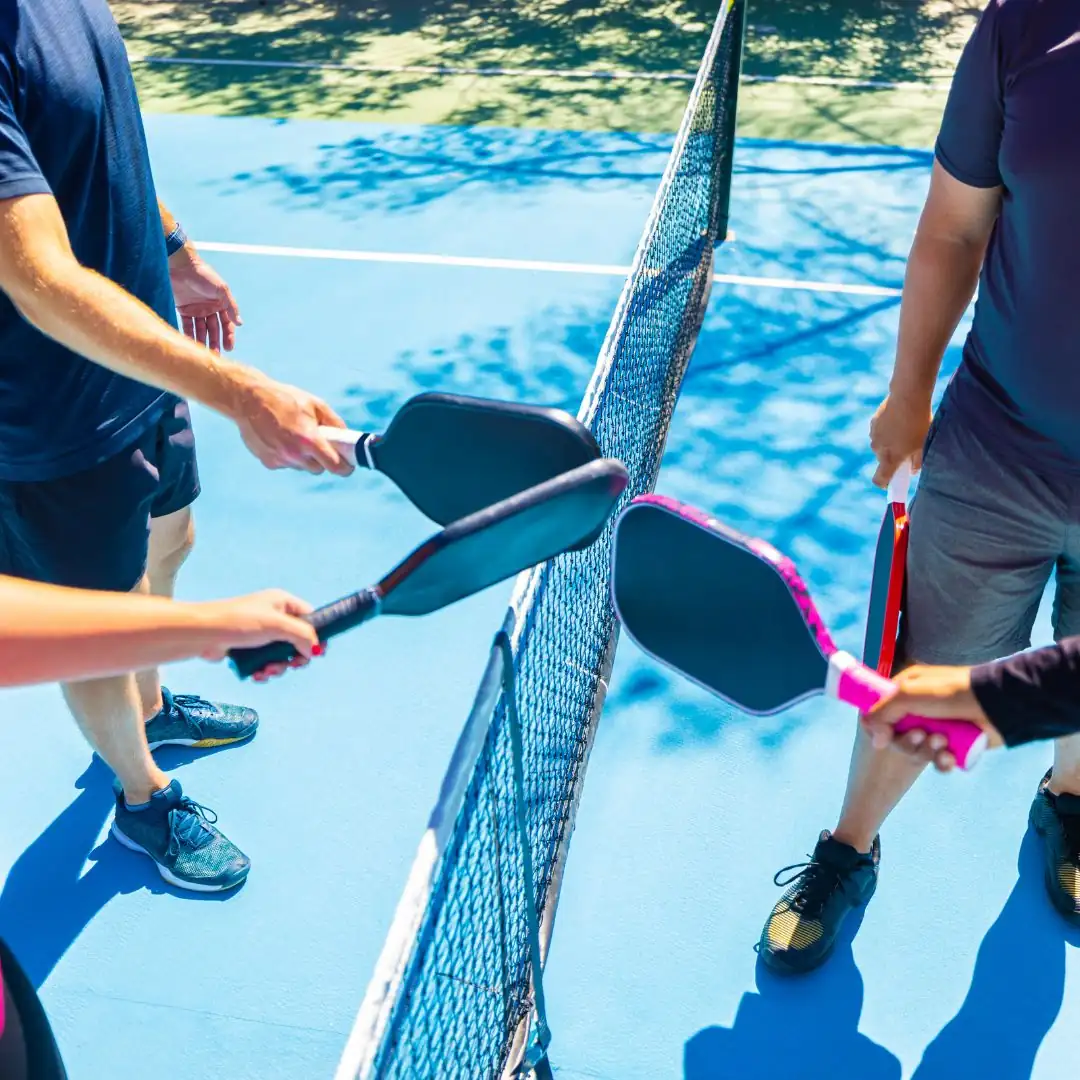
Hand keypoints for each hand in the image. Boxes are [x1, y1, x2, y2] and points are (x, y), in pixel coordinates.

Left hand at [169, 249, 241, 352]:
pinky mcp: (183, 310)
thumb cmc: (203, 274)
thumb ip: (231, 307)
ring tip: (203, 354)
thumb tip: (240, 323)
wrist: (180, 265)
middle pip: (214, 329)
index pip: (226, 324)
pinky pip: (187, 325)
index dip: (228, 336)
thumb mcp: (221, 290)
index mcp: (220, 304)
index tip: (228, 347)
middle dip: (215, 342)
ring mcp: (196, 310)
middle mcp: (209, 308)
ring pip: (201, 330)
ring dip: (202, 341)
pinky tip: (190, 345)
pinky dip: (189, 335)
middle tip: (215, 355)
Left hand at [196, 589, 322, 679]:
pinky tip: (256, 674)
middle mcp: (273, 616)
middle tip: (291, 665)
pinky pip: (265, 662)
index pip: (310, 617)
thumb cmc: (238, 622)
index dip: (316, 635)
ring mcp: (260, 633)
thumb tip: (315, 650)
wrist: (201, 635)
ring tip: (266, 671)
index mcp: (282, 603)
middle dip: (294, 657)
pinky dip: (264, 671)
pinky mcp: (248, 648)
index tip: (318, 653)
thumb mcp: (277, 625)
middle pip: (297, 641)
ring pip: (281, 655)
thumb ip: (302, 635)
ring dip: (277, 667)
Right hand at [230, 373, 354, 476]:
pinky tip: (281, 438)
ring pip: (302, 466)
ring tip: (295, 435)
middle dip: (322, 459)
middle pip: (319, 469)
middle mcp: (294, 454)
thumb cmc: (284, 399)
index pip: (335, 466)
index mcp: (309, 439)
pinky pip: (287, 464)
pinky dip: (288, 455)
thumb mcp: (315, 404)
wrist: (247, 400)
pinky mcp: (269, 462)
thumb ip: (335, 423)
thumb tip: (346, 437)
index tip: (348, 466)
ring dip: (304, 457)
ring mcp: (280, 460)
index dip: (345, 468)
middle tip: (319, 444)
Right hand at [862, 664, 1001, 771]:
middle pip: (898, 735)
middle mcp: (920, 709)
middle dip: (908, 741)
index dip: (880, 727)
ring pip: (918, 750)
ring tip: (943, 743)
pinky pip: (938, 761)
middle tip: (921, 736)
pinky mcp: (955, 745)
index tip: (882, 736)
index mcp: (907, 690)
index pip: (882, 712)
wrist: (996, 705)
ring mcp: (938, 727)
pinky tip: (950, 758)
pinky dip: (942, 762)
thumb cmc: (951, 693)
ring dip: (926, 752)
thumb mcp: (907, 695)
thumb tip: (875, 740)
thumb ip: (882, 712)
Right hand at [869, 392, 932, 488]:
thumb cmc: (919, 423)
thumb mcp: (924, 444)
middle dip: (892, 458)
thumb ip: (918, 462)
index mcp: (890, 458)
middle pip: (882, 461)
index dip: (885, 484)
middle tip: (908, 450)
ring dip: (890, 444)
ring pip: (880, 446)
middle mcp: (878, 449)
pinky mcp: (873, 423)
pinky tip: (899, 421)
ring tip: (905, 431)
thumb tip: (913, 470)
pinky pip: (879, 433)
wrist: (908, 396)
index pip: (879, 480)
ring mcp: (874, 436)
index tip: (891, 482)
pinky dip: (887, 432)